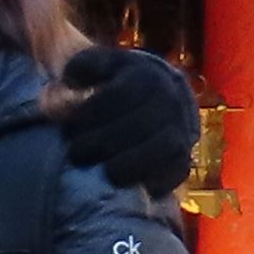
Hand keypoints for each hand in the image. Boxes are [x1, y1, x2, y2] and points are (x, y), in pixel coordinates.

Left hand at [60, 44, 200, 197]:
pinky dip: (156, 181)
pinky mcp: (183, 156)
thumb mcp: (98, 67)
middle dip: (105, 142)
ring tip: (106, 173)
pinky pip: (177, 170)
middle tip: (77, 154)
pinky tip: (132, 186)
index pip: (120, 93)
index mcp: (147, 75)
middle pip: (142, 123)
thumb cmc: (114, 84)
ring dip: (132, 164)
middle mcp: (170, 100)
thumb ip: (82, 68)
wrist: (156, 100)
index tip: (69, 128)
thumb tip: (70, 78)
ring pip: (166, 148)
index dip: (91, 112)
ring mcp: (181, 129)